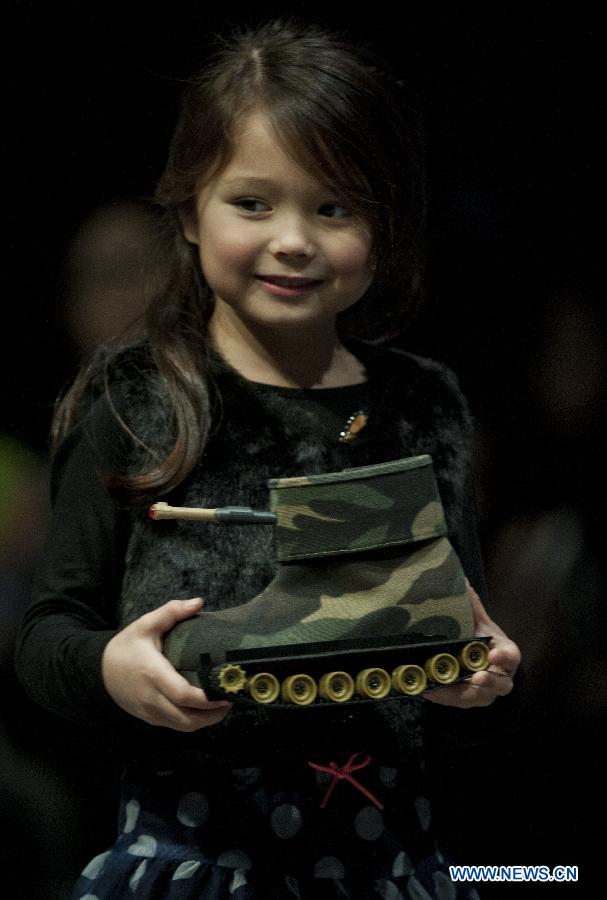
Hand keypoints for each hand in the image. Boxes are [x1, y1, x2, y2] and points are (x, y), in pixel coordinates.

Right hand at [102, 597, 231, 730]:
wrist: (98, 669)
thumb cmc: (126, 646)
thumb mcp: (145, 624)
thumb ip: (171, 611)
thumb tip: (198, 602)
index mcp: (153, 674)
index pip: (183, 694)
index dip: (207, 699)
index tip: (226, 691)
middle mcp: (151, 698)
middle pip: (186, 718)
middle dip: (212, 714)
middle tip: (231, 698)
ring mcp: (149, 712)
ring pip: (182, 726)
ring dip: (205, 721)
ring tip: (222, 706)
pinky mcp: (149, 718)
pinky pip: (174, 725)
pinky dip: (192, 721)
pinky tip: (205, 710)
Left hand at [423, 580, 520, 707]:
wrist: (482, 663)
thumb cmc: (485, 642)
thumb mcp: (481, 624)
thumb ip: (473, 607)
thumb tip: (462, 581)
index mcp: (506, 655)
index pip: (511, 657)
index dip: (505, 658)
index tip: (493, 655)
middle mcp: (500, 677)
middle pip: (499, 684)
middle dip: (488, 682)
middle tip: (475, 677)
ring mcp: (486, 692)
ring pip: (477, 697)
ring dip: (459, 694)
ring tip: (440, 687)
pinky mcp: (469, 700)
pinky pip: (457, 702)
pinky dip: (443, 697)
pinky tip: (428, 691)